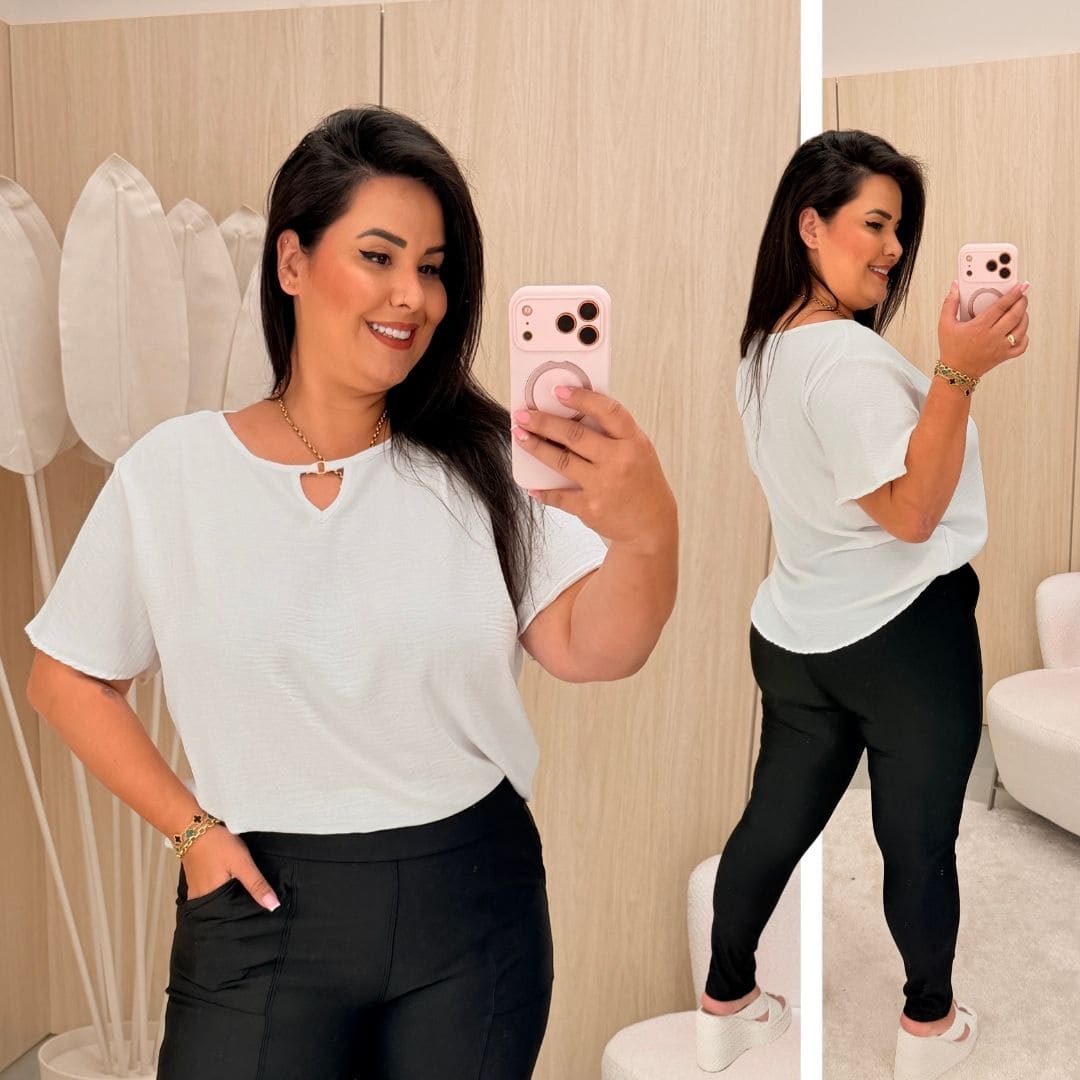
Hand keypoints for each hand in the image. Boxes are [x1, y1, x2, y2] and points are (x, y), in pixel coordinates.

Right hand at [180, 824, 279, 910]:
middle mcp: (202, 901)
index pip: (233, 917)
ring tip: (245, 896)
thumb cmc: (217, 844)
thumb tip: (272, 906)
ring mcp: (196, 893)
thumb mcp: (242, 863)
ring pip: (218, 903)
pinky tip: (230, 886)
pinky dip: (221, 892)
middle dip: (239, 908)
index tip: (260, 914)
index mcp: (213, 901)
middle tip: (255, 905)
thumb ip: (256, 885)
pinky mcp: (195, 884)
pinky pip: (211, 895)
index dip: (247, 914)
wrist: (193, 828)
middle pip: (225, 911)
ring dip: (230, 900)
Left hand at [511, 387, 675, 553]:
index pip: (607, 411)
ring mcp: (603, 486)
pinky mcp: (590, 508)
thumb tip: (573, 412)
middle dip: (544, 422)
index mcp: (633, 441)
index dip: (581, 398)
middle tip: (523, 415)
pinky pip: (559, 496)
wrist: (651, 524)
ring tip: (520, 436)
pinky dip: (544, 490)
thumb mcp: (638, 450)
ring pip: (561, 461)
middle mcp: (619, 461)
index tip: (559, 390)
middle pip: (575, 435)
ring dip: (536, 447)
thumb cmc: (642, 482)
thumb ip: (612, 432)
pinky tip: (533, 485)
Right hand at [937, 279, 1029, 379]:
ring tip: (1021, 310)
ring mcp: (1001, 347)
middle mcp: (993, 336)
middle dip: (1022, 302)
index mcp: (979, 327)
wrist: (956, 372)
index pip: (1001, 306)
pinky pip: (1022, 345)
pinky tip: (1020, 330)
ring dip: (1024, 316)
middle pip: (1015, 315)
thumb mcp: (945, 324)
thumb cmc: (951, 348)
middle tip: (1022, 295)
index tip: (1021, 286)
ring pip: (1022, 328)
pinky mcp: (1004, 356)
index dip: (1014, 294)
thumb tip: (955, 287)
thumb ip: (950, 304)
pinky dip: (1025, 336)